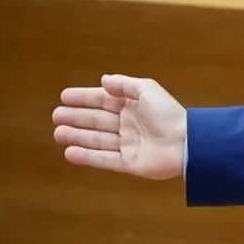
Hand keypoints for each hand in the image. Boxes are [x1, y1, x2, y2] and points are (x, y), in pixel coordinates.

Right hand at [53, 74, 185, 179]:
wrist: (187, 143)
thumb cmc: (169, 114)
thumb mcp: (147, 90)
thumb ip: (125, 85)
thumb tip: (103, 80)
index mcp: (134, 107)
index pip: (104, 101)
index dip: (84, 98)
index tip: (64, 96)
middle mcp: (130, 125)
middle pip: (98, 120)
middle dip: (76, 117)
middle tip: (56, 115)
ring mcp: (129, 145)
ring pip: (97, 140)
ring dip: (77, 136)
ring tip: (58, 133)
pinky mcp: (130, 163)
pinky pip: (104, 160)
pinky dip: (86, 157)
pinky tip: (69, 152)